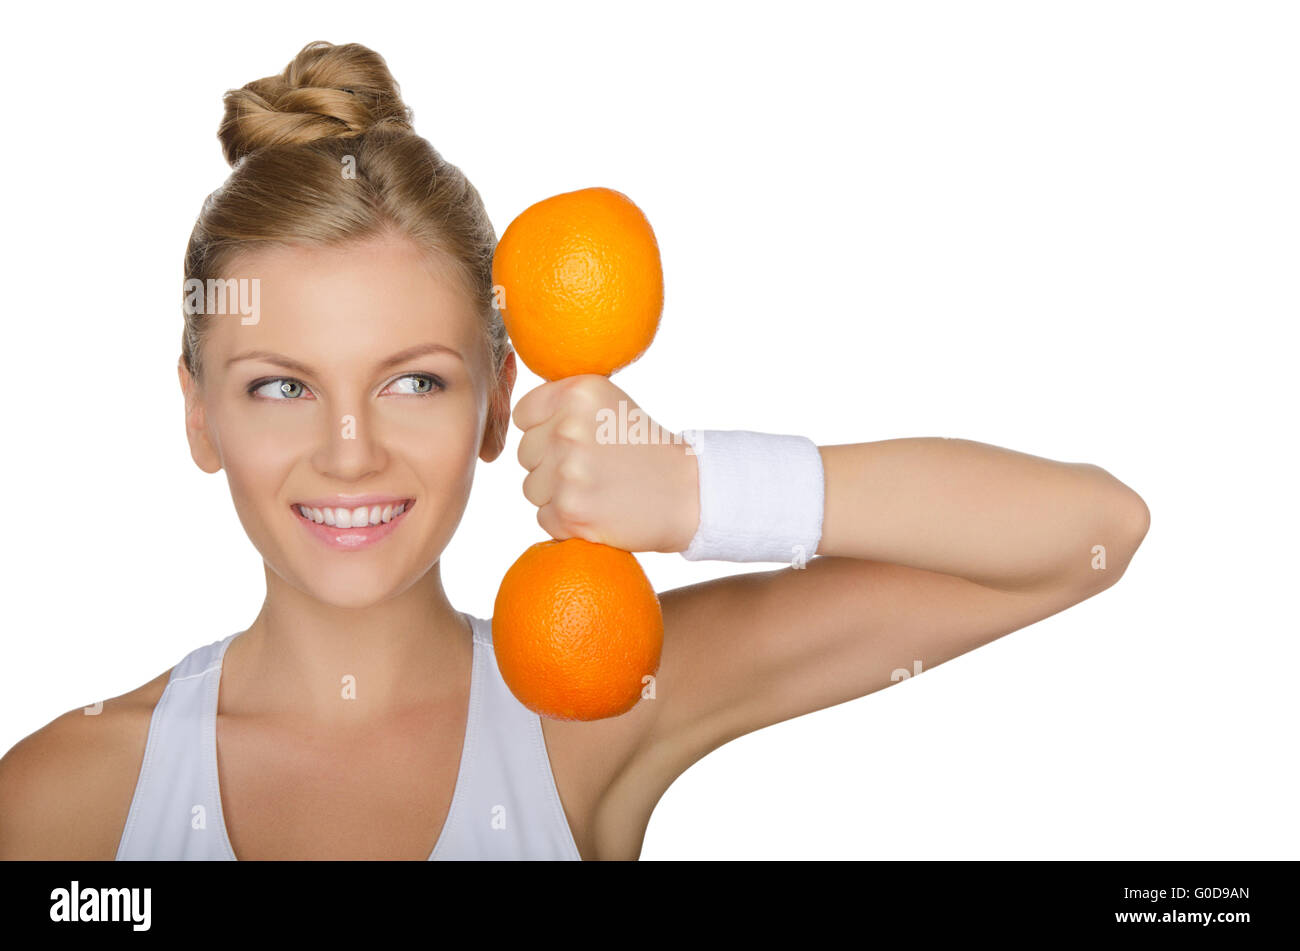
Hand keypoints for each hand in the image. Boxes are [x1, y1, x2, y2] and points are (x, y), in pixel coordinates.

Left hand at [511, 374, 699, 552]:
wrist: (688, 493)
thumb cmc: (644, 448)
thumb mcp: (609, 403)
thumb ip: (563, 401)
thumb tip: (511, 407)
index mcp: (578, 392)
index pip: (524, 414)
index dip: (546, 430)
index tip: (577, 440)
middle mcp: (569, 427)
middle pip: (526, 453)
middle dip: (552, 464)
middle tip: (595, 467)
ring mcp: (567, 470)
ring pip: (531, 488)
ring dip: (558, 495)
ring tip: (599, 489)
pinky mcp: (569, 510)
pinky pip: (543, 518)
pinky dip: (567, 522)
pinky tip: (599, 511)